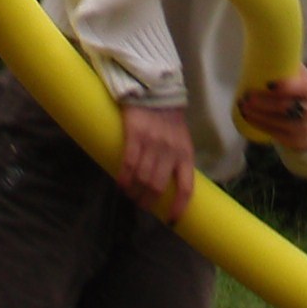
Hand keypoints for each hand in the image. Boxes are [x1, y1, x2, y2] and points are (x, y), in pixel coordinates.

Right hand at [117, 104, 195, 222]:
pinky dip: (124, 178)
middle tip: (141, 204)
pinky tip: (120, 184)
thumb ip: (177, 158)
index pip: (186, 188)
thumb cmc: (168, 115)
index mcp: (185, 153)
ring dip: (134, 191)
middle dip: (148, 201)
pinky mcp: (136, 134)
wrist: (155, 87)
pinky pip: (129, 163)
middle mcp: (170, 151)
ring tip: (130, 194)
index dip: (178, 207)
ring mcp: (153, 142)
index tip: (171, 220)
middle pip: (158, 187)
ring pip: (143, 178)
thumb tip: (169, 184)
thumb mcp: (181, 137)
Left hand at [236, 67, 306, 153]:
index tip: (268, 83)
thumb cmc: (306, 95)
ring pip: (277, 122)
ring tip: (242, 105)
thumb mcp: (306, 81)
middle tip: (246, 96)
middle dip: (262, 102)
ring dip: (256, 114)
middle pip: (284, 107)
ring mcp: (303, 129)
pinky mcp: (295, 141)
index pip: (300, 88)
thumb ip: (290, 67)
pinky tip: (247, 116)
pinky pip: (274, 134)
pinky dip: (259, 124)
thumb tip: (265, 45)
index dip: (285, 87)